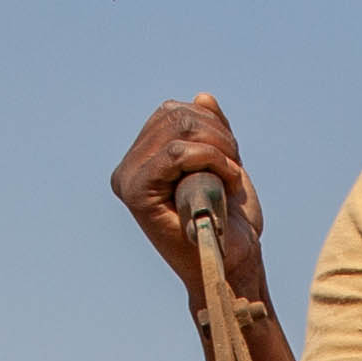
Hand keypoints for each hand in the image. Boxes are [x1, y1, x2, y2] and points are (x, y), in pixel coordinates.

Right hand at [112, 94, 266, 301]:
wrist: (233, 262)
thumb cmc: (228, 221)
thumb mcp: (223, 164)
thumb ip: (211, 132)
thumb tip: (202, 97)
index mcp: (142, 159)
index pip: (171, 112)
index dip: (210, 123)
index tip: (231, 154)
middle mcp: (128, 168)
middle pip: (174, 114)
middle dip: (216, 135)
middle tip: (233, 167)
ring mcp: (128, 180)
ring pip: (178, 131)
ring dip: (217, 149)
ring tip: (228, 177)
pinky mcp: (136, 193)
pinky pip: (176, 153)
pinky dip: (211, 159)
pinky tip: (227, 181)